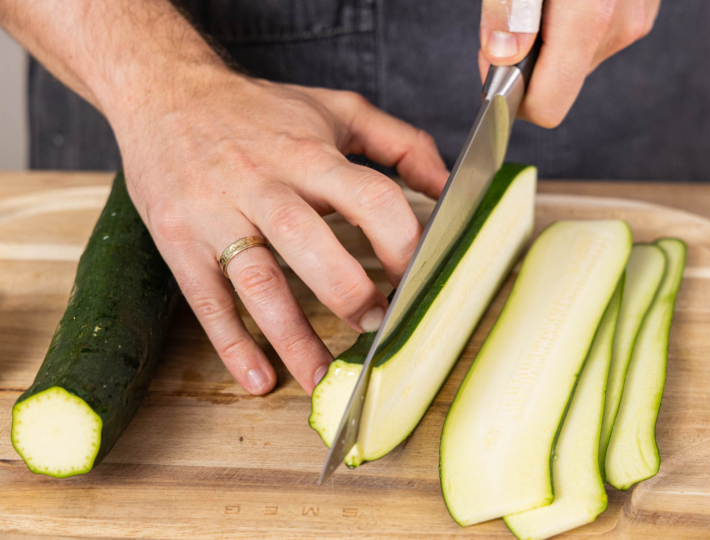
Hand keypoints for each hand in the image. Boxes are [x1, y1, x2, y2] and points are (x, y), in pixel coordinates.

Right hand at [111, 68, 448, 395]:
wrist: (165, 91)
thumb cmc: (260, 110)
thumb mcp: (337, 110)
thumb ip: (401, 143)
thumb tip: (448, 188)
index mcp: (309, 155)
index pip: (369, 198)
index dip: (401, 241)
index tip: (417, 276)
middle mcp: (262, 183)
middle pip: (308, 241)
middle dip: (347, 291)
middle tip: (375, 324)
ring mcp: (215, 213)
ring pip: (256, 280)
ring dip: (291, 335)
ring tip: (322, 376)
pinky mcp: (178, 240)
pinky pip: (205, 299)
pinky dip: (231, 344)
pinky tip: (258, 378)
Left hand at [480, 0, 660, 126]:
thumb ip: (507, 11)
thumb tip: (501, 57)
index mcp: (590, 17)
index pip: (547, 108)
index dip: (513, 99)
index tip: (494, 66)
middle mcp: (620, 26)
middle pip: (560, 85)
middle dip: (529, 62)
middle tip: (513, 20)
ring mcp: (638, 19)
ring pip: (577, 62)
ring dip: (552, 40)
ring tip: (547, 1)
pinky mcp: (643, 11)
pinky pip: (595, 38)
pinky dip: (573, 24)